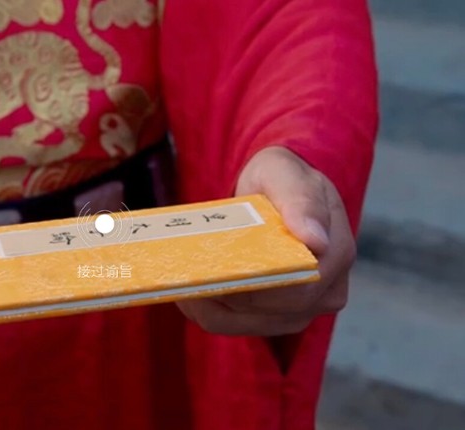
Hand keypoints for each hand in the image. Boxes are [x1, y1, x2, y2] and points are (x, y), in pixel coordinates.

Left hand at [177, 146, 355, 335]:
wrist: (273, 191)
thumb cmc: (280, 179)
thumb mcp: (286, 174)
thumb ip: (301, 201)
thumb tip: (317, 241)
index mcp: (336, 255)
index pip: (300, 288)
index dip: (258, 284)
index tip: (220, 267)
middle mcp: (324, 291)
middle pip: (270, 311)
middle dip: (228, 294)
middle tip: (190, 276)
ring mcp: (299, 310)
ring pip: (246, 324)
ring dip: (210, 307)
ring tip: (182, 283)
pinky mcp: (271, 318)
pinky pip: (234, 325)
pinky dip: (207, 312)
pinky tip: (188, 293)